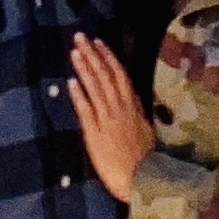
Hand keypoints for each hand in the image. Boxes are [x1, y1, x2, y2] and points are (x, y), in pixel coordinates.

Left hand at [70, 33, 155, 202]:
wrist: (145, 181)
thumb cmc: (148, 162)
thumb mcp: (146, 132)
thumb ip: (137, 116)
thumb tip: (132, 102)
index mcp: (134, 108)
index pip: (120, 76)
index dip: (108, 57)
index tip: (98, 42)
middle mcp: (121, 109)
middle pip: (105, 76)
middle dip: (92, 55)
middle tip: (79, 36)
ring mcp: (108, 120)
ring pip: (95, 88)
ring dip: (84, 69)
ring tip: (74, 52)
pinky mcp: (96, 135)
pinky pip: (86, 111)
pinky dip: (78, 95)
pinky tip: (70, 82)